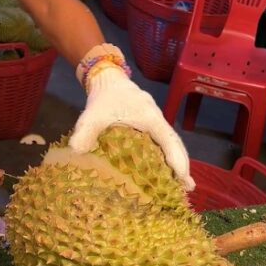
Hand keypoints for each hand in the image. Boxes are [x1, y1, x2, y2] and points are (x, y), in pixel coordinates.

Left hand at [68, 65, 194, 190]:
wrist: (107, 78)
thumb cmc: (103, 97)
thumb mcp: (92, 115)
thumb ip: (85, 132)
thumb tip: (76, 152)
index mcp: (149, 118)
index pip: (168, 141)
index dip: (177, 160)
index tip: (183, 178)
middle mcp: (157, 120)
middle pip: (176, 144)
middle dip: (183, 165)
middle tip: (188, 188)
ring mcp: (156, 121)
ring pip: (172, 143)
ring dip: (178, 161)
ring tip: (183, 184)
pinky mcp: (150, 124)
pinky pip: (164, 141)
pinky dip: (169, 156)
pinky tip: (167, 169)